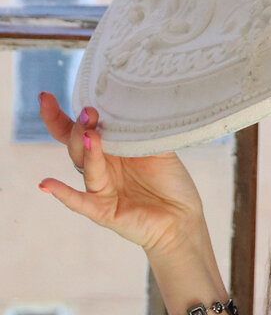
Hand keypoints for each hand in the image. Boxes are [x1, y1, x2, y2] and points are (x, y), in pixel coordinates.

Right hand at [37, 93, 206, 256]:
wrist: (181, 218)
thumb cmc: (169, 182)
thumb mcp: (160, 150)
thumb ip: (144, 131)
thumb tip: (135, 103)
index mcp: (109, 150)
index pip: (78, 131)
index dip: (60, 116)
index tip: (45, 96)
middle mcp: (100, 168)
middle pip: (78, 145)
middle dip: (80, 128)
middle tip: (89, 113)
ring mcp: (100, 189)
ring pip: (85, 167)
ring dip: (85, 151)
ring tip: (90, 135)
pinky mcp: (103, 211)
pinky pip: (79, 202)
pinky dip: (63, 193)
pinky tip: (47, 184)